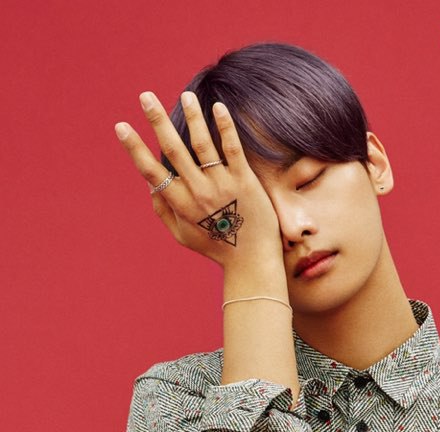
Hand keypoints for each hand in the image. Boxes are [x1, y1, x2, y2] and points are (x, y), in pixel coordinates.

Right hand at [114, 91, 282, 265]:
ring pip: (202, 144)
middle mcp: (198, 192)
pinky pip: (232, 149)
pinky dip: (224, 127)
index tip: (121, 126)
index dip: (135, 148)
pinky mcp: (244, 181)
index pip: (152, 171)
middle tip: (145, 96)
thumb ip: (164, 210)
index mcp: (180, 205)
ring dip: (192, 117)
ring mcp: (222, 185)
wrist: (252, 261)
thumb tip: (149, 183)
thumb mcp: (183, 235)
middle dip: (157, 121)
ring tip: (185, 95)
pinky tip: (217, 107)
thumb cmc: (216, 248)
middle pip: (173, 150)